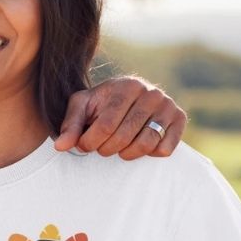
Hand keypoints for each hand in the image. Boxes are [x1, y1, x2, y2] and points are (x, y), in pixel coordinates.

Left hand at [54, 76, 185, 158]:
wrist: (130, 97)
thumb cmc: (102, 104)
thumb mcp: (82, 107)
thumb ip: (71, 125)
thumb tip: (60, 147)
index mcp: (127, 86)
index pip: (106, 125)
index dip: (91, 142)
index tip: (84, 145)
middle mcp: (151, 93)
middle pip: (124, 137)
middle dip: (106, 149)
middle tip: (101, 148)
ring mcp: (168, 106)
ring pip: (145, 144)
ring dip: (126, 154)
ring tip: (118, 148)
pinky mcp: (180, 119)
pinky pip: (164, 149)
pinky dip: (149, 154)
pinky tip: (138, 144)